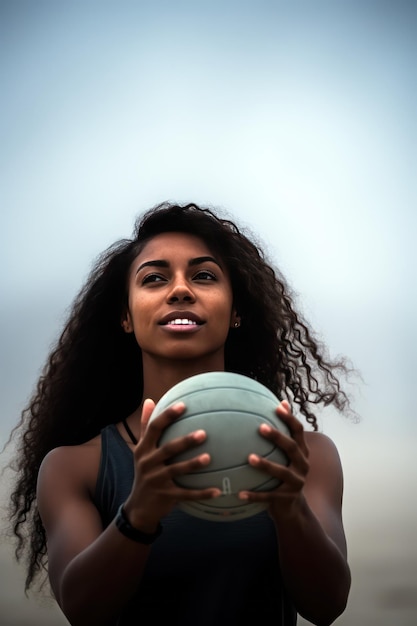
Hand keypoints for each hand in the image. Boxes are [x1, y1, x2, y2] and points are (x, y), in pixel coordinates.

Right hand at [124, 400, 220, 529]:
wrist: (139, 507)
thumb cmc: (145, 472)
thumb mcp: (141, 450)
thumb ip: (146, 426)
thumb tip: (149, 400)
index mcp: (143, 449)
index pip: (154, 428)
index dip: (167, 416)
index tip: (183, 405)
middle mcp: (148, 463)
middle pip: (168, 449)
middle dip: (185, 441)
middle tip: (204, 433)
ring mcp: (156, 481)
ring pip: (176, 471)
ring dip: (192, 464)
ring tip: (209, 458)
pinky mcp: (166, 496)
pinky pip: (186, 494)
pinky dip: (201, 493)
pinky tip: (218, 491)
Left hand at [238, 400, 309, 519]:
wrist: (292, 507)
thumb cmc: (284, 473)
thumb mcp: (287, 456)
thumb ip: (283, 434)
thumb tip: (280, 402)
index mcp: (302, 453)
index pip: (299, 431)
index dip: (290, 418)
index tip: (277, 407)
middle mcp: (303, 466)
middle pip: (292, 448)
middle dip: (278, 437)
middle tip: (261, 427)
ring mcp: (296, 483)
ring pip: (281, 472)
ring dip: (265, 465)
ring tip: (249, 458)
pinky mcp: (286, 498)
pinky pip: (268, 496)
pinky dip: (254, 495)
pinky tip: (239, 493)